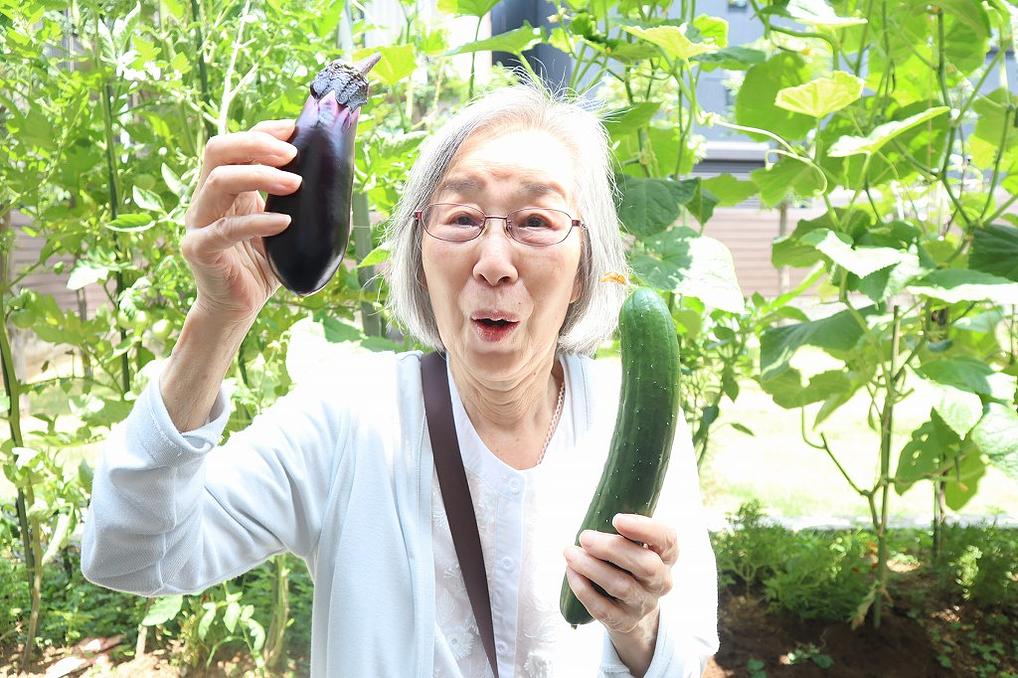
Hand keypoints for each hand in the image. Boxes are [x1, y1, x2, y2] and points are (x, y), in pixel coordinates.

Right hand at [181, 119, 301, 323]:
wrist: (238, 307)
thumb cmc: (263, 265)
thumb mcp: (286, 227)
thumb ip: (303, 205)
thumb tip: (342, 184)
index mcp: (226, 187)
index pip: (236, 144)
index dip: (263, 131)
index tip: (295, 128)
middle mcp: (207, 198)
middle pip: (219, 150)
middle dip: (257, 144)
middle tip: (292, 154)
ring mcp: (199, 221)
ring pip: (219, 181)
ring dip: (260, 175)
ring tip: (295, 183)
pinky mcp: (200, 248)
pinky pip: (226, 229)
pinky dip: (257, 222)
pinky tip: (284, 222)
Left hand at [562, 513, 677, 672]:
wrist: (628, 609)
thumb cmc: (626, 564)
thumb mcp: (634, 545)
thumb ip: (624, 529)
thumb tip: (598, 504)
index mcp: (666, 556)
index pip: (667, 540)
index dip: (645, 529)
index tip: (617, 518)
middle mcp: (660, 581)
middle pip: (645, 564)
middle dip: (611, 548)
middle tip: (584, 536)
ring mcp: (644, 604)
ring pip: (621, 586)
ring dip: (591, 567)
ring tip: (569, 553)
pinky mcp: (624, 621)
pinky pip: (602, 608)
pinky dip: (583, 588)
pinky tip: (571, 572)